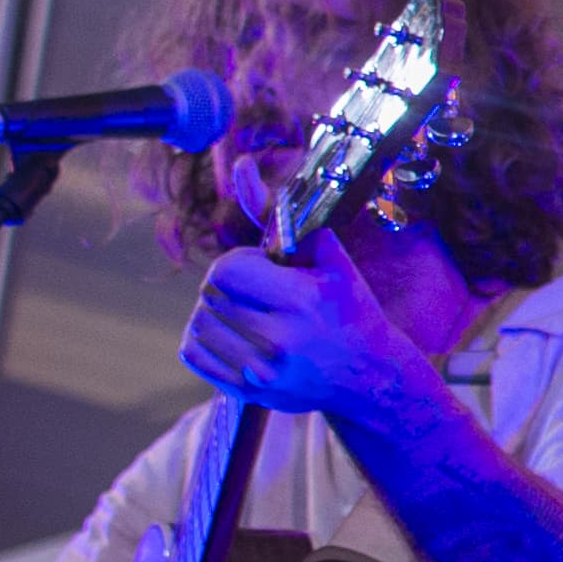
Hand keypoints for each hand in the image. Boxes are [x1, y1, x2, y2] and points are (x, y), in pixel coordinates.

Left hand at [180, 234, 427, 429]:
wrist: (369, 376)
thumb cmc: (350, 310)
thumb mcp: (332, 260)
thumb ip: (288, 216)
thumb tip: (241, 169)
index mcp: (301, 301)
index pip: (225, 271)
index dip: (238, 262)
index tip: (262, 269)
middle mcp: (279, 339)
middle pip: (210, 295)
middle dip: (226, 284)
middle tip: (254, 290)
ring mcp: (261, 371)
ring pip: (198, 324)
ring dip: (214, 310)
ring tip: (243, 311)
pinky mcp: (248, 392)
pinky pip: (193, 353)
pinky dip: (203, 338)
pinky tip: (229, 332)